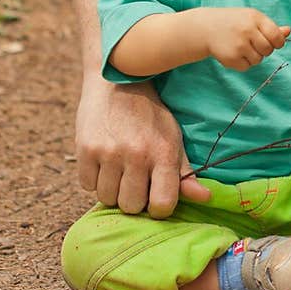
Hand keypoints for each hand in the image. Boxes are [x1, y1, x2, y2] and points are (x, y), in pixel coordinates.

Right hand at [75, 72, 210, 217]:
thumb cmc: (149, 115)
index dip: (159, 208)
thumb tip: (205, 198)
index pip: (162, 205)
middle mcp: (136, 154)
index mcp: (163, 152)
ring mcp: (108, 152)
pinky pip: (87, 185)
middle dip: (133, 199)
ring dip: (112, 189)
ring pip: (107, 198)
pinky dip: (94, 179)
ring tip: (118, 168)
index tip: (155, 198)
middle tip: (134, 179)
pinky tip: (103, 161)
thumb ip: (185, 172)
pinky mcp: (85, 149)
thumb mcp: (172, 138)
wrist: (116, 81)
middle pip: (131, 206)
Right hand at [203, 7, 290, 69]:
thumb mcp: (252, 19)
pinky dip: (243, 63)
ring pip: (258, 60)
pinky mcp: (231, 58)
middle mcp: (247, 31)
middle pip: (268, 50)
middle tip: (253, 43)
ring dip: (253, 57)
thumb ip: (271, 27)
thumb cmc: (234, 22)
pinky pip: (247, 67)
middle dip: (264, 50)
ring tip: (241, 47)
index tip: (273, 42)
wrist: (206, 28)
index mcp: (255, 18)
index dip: (278, 42)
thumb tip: (288, 31)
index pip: (277, 37)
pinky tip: (234, 52)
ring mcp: (239, 45)